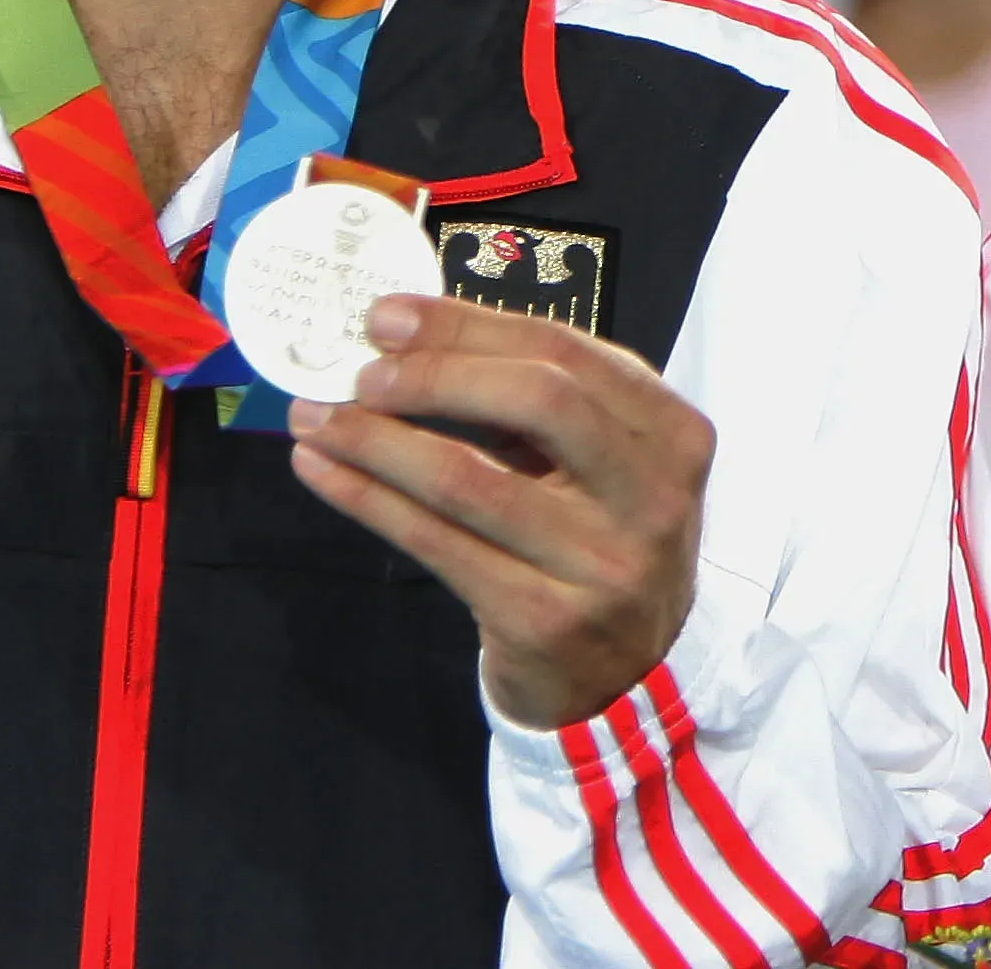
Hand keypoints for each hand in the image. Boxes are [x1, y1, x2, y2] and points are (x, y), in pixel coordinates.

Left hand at [289, 294, 710, 729]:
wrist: (627, 674)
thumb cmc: (599, 541)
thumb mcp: (602, 463)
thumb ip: (536, 400)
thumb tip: (412, 336)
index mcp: (673, 434)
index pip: (568, 354)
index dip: (469, 327)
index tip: (389, 316)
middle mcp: (650, 496)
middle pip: (538, 401)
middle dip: (434, 375)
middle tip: (361, 373)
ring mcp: (601, 563)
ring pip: (469, 478)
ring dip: (377, 441)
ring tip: (318, 418)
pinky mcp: (542, 618)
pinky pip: (437, 543)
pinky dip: (369, 499)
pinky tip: (326, 473)